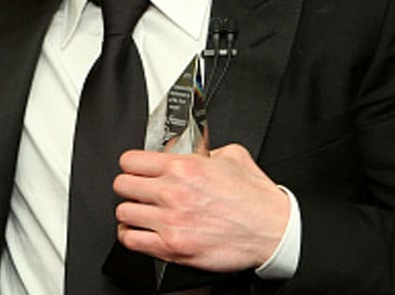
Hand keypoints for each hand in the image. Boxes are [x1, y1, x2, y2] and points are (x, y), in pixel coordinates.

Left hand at [113, 142, 288, 272]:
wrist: (273, 231)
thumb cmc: (256, 198)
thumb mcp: (232, 156)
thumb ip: (205, 148)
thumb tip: (191, 147)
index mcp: (184, 167)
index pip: (130, 160)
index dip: (132, 165)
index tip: (136, 170)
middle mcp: (172, 192)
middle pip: (121, 185)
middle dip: (129, 187)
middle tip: (139, 191)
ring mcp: (170, 221)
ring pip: (123, 212)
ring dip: (130, 212)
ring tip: (140, 212)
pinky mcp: (172, 247)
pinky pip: (131, 240)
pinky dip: (131, 236)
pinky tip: (141, 232)